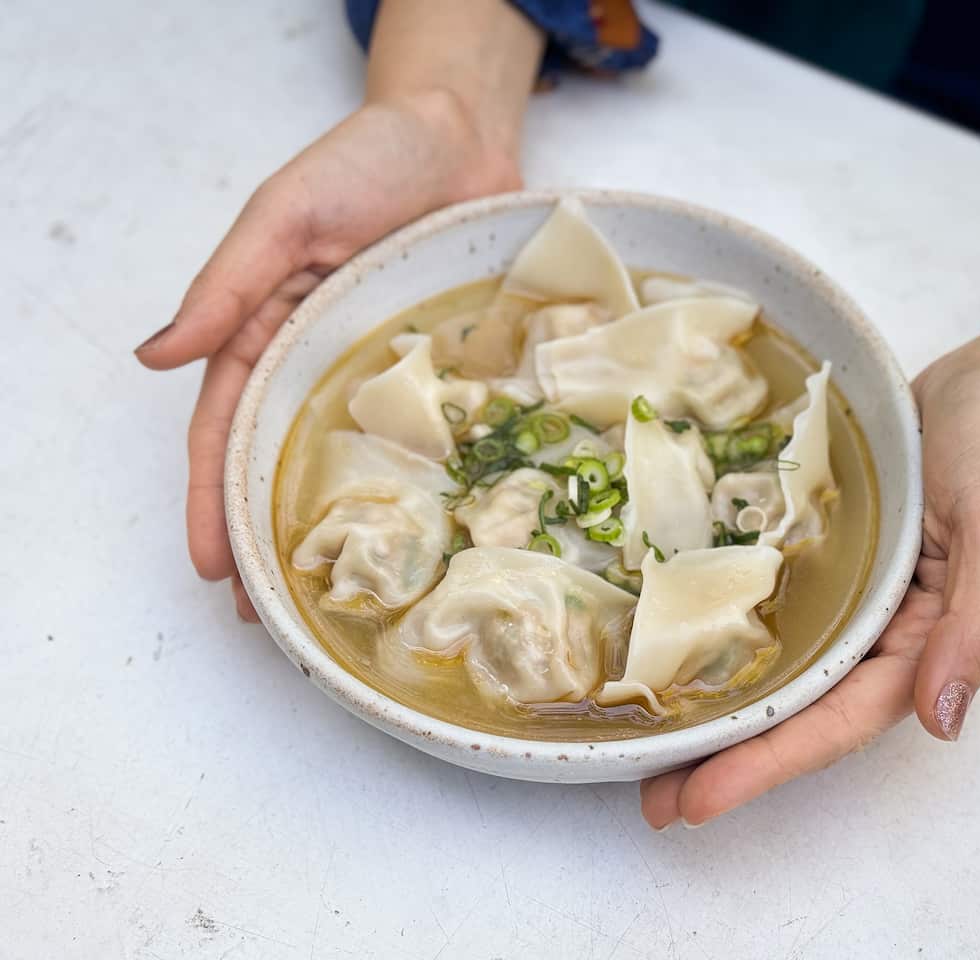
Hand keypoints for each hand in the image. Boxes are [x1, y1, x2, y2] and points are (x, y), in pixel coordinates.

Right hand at [135, 92, 520, 619]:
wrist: (459, 134)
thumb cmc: (366, 161)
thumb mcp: (285, 215)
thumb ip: (227, 287)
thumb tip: (154, 358)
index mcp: (269, 330)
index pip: (225, 430)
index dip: (213, 498)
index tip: (213, 566)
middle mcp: (321, 360)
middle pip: (281, 460)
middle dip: (265, 534)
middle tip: (270, 614)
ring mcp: (382, 368)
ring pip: (350, 458)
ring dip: (337, 523)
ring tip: (337, 595)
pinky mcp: (442, 367)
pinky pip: (427, 433)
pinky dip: (419, 481)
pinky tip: (427, 530)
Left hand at [641, 352, 979, 827]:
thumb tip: (943, 719)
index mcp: (927, 643)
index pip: (840, 722)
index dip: (768, 765)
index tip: (698, 801)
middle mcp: (882, 634)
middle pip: (798, 713)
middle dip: (727, 761)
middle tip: (649, 800)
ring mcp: (852, 599)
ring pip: (780, 674)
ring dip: (720, 717)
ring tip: (646, 754)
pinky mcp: (828, 561)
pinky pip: (774, 614)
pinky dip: (730, 647)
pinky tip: (680, 662)